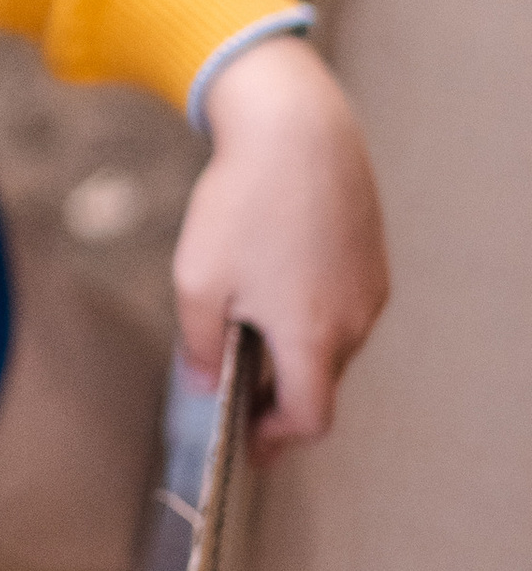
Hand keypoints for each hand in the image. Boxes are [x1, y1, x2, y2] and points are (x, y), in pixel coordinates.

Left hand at [173, 34, 387, 458]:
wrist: (297, 128)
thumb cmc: (244, 203)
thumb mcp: (199, 280)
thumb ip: (200, 345)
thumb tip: (204, 383)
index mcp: (313, 337)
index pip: (309, 418)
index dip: (276, 439)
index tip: (248, 441)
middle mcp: (354, 319)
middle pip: (320, 381)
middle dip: (278, 390)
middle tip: (232, 379)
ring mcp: (369, 286)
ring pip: (332, 340)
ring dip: (295, 346)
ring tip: (245, 316)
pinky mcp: (371, 256)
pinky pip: (341, 302)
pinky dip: (309, 309)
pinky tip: (271, 275)